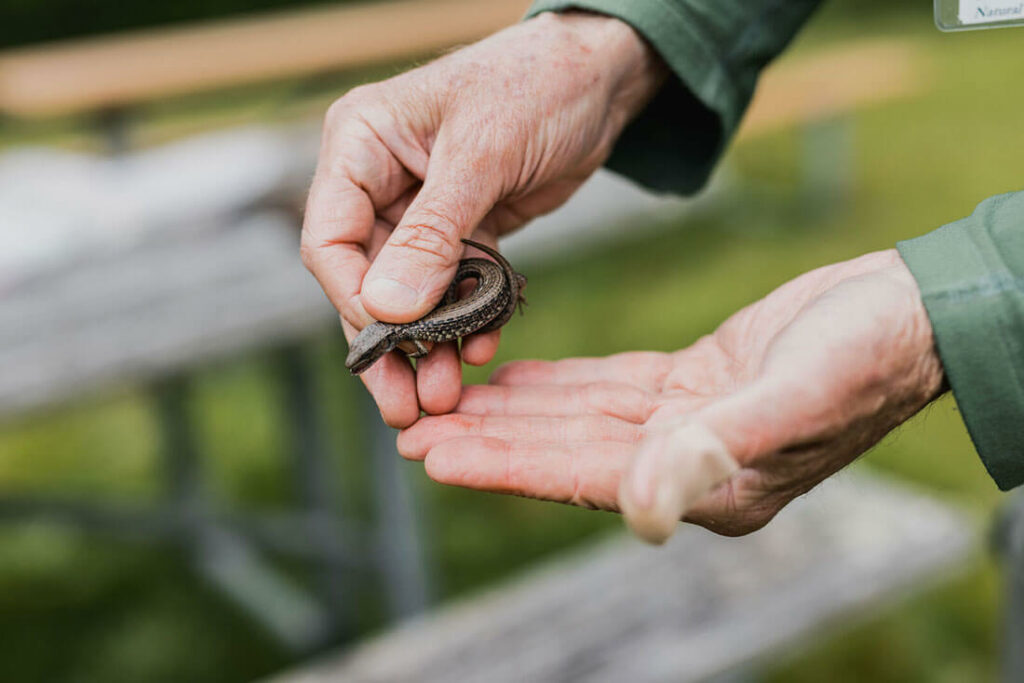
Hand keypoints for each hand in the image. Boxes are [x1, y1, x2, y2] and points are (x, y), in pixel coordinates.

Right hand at [302, 11, 666, 426]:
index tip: (388, 347)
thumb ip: (433, 233)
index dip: (354, 301)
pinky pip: (454, 288)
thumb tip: (386, 309)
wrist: (601, 76)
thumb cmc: (537, 85)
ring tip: (445, 396)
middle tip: (407, 405)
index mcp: (360, 145)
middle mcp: (380, 181)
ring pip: (410, 294)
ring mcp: (421, 209)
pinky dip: (467, 321)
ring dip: (428, 345)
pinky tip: (481, 351)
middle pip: (367, 280)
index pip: (331, 240)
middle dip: (390, 343)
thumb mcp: (482, 155)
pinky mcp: (463, 230)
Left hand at [397, 249, 945, 537]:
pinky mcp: (690, 382)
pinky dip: (557, 383)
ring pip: (575, 418)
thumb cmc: (868, 359)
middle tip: (412, 430)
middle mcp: (687, 462)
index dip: (505, 466)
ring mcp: (686, 424)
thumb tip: (641, 507)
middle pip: (563, 450)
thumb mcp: (795, 400)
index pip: (581, 477)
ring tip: (447, 402)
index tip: (434, 455)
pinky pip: (605, 387)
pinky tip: (515, 377)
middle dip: (488, 441)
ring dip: (511, 411)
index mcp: (707, 485)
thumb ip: (717, 452)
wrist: (908, 316)